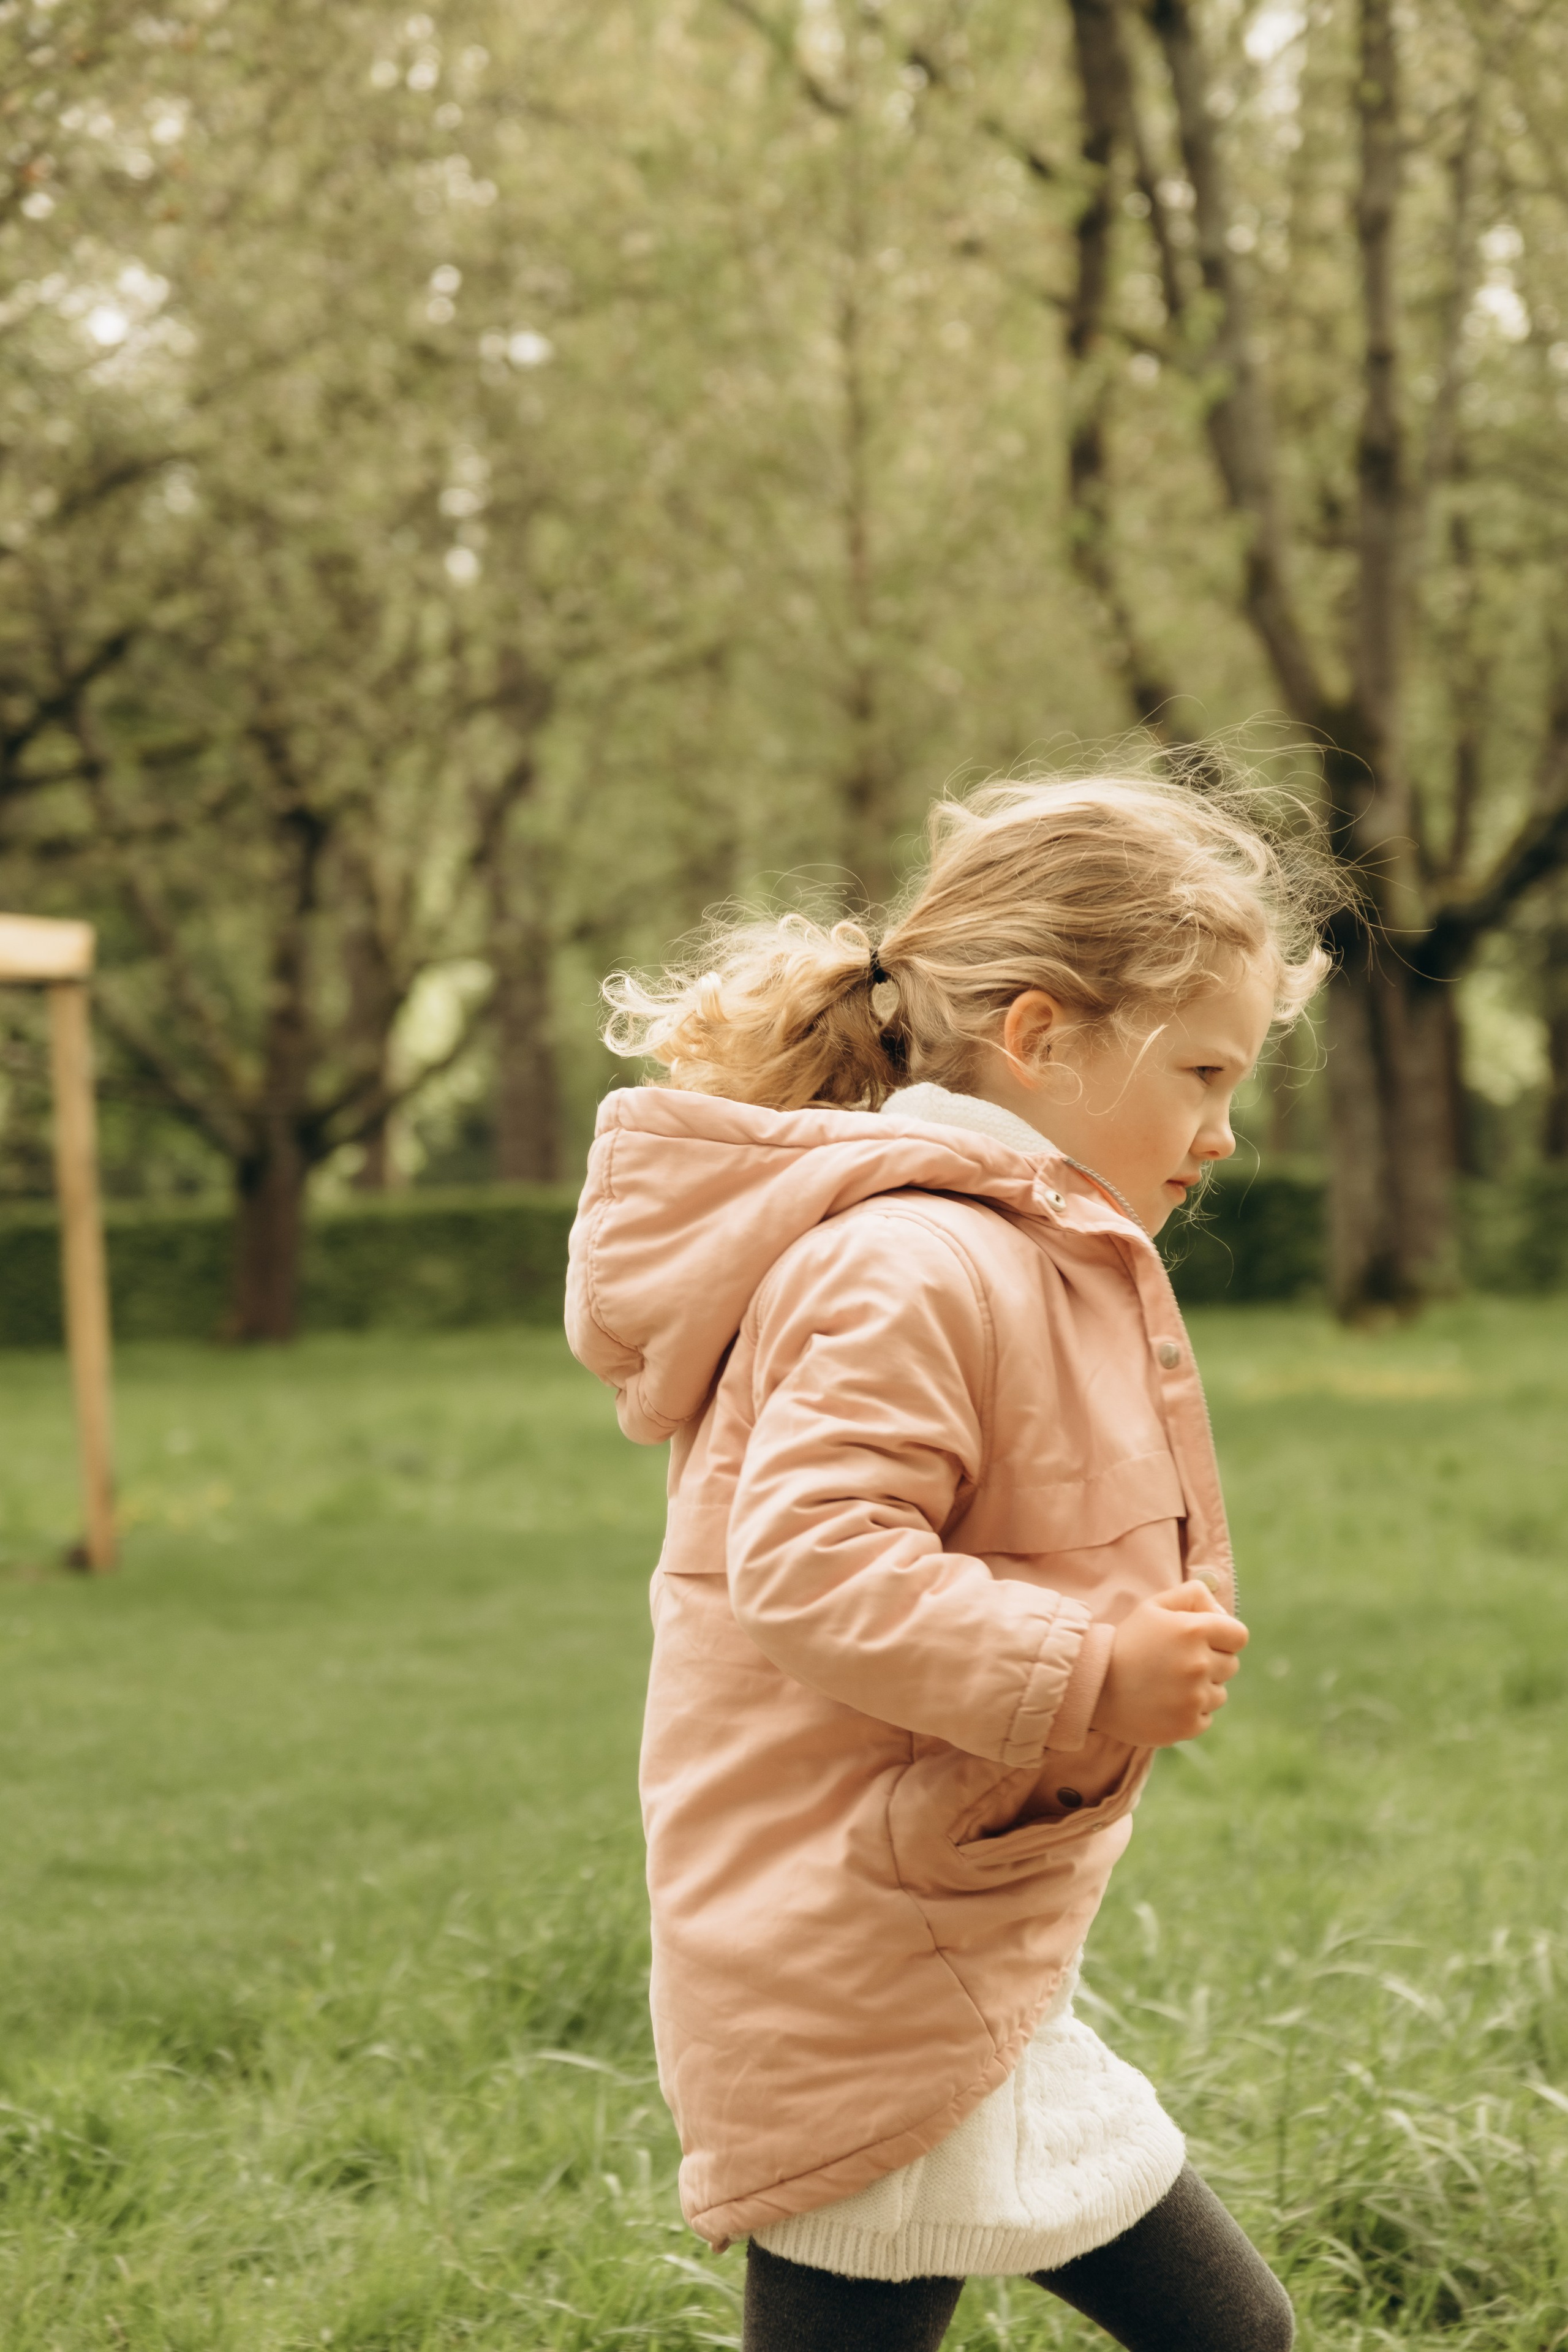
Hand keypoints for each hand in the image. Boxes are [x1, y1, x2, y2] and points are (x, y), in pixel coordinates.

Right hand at [1090, 1581, 1247, 1747]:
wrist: (1094, 1685)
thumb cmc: (1128, 1642)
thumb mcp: (1154, 1606)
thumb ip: (1193, 1595)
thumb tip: (1223, 1613)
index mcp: (1194, 1630)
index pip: (1239, 1636)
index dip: (1223, 1637)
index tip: (1203, 1641)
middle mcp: (1199, 1664)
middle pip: (1231, 1665)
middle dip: (1211, 1662)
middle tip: (1178, 1663)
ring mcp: (1194, 1698)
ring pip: (1219, 1693)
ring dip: (1201, 1689)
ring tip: (1168, 1684)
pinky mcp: (1187, 1725)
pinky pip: (1206, 1717)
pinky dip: (1190, 1712)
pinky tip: (1165, 1703)